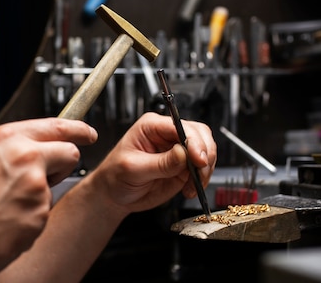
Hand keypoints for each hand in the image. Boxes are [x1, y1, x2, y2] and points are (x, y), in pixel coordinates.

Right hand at [0, 118, 96, 279]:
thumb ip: (4, 147)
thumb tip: (22, 146)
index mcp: (7, 138)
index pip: (59, 126)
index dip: (79, 130)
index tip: (88, 134)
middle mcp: (26, 158)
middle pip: (70, 154)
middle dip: (62, 165)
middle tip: (39, 179)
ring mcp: (36, 188)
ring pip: (53, 189)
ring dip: (37, 198)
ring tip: (2, 208)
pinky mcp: (38, 217)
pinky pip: (43, 216)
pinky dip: (29, 220)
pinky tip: (3, 223)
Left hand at [88, 112, 215, 215]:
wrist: (114, 194)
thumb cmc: (115, 176)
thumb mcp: (133, 169)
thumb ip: (160, 163)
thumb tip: (183, 153)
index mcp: (151, 126)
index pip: (180, 126)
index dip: (193, 141)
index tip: (198, 159)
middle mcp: (167, 134)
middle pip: (199, 133)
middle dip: (205, 154)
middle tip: (199, 172)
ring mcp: (177, 150)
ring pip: (206, 150)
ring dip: (205, 169)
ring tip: (192, 185)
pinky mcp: (184, 165)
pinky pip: (203, 168)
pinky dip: (202, 179)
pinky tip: (190, 189)